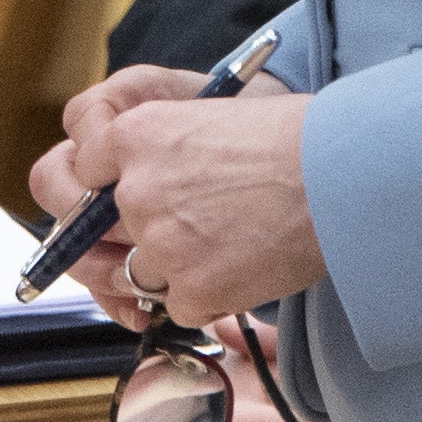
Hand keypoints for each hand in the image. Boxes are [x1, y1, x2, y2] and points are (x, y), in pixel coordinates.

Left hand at [52, 66, 318, 325]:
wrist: (343, 176)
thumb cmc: (294, 138)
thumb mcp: (208, 116)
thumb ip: (156, 148)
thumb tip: (126, 182)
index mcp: (136, 133)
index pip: (78, 168)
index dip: (98, 185)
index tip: (112, 196)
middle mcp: (135, 189)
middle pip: (98, 230)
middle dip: (126, 235)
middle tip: (170, 232)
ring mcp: (160, 243)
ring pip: (136, 272)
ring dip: (170, 267)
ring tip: (223, 244)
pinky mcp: (190, 289)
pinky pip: (176, 306)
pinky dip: (206, 295)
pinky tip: (243, 266)